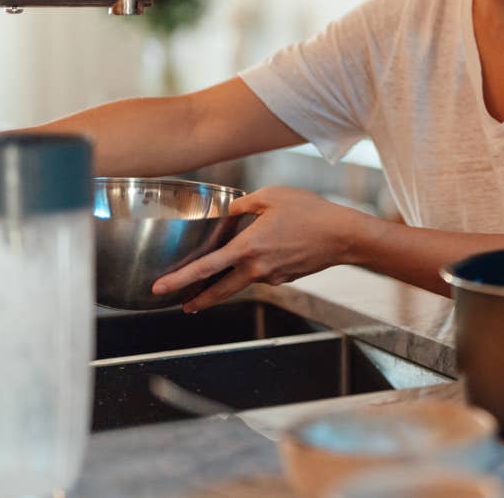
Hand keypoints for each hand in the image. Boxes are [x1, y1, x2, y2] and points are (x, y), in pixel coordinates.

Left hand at [151, 186, 365, 312]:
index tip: (159, 288)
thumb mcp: (272, 196)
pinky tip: (270, 252)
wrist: (343, 235)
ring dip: (232, 278)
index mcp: (248, 247)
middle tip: (182, 305)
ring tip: (227, 269)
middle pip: (220, 291)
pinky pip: (265, 274)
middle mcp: (257, 267)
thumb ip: (243, 205)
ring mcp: (273, 276)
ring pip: (244, 280)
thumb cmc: (311, 212)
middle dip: (198, 299)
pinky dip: (259, 268)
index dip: (179, 279)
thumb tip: (227, 210)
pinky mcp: (286, 278)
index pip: (205, 268)